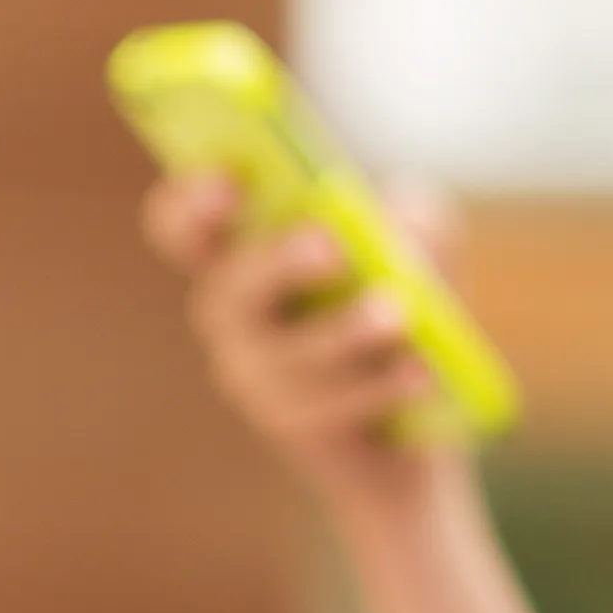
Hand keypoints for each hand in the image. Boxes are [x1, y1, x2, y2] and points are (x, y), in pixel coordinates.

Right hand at [143, 166, 460, 511]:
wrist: (427, 409)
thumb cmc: (409, 298)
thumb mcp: (423, 243)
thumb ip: (412, 216)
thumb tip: (395, 221)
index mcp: (245, 260)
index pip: (186, 231)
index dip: (191, 206)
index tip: (225, 180)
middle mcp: (238, 323)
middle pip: (228, 293)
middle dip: (275, 265)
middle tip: (328, 245)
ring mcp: (262, 383)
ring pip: (289, 360)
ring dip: (342, 332)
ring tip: (396, 313)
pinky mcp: (304, 433)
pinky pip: (335, 412)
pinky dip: (382, 386)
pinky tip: (422, 371)